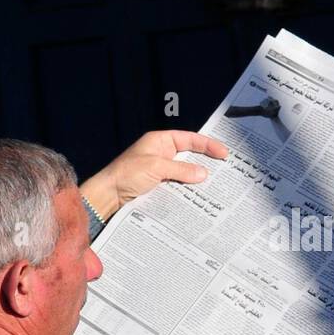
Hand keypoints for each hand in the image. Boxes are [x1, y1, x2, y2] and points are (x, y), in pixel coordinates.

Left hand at [79, 130, 228, 221]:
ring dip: (198, 178)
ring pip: (185, 172)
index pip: (189, 139)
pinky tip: (199, 195)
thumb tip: (203, 173)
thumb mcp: (156, 168)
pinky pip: (178, 185)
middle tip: (225, 168)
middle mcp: (161, 153)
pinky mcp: (158, 185)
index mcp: (160, 141)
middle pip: (190, 155)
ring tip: (216, 184)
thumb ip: (181, 170)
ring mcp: (160, 170)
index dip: (207, 144)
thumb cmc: (126, 174)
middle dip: (206, 161)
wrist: (108, 196)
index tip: (223, 153)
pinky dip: (189, 189)